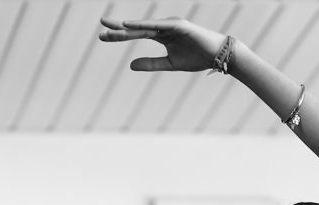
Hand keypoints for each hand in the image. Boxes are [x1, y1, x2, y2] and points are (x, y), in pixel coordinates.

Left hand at [98, 15, 226, 71]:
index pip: (136, 34)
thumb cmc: (196, 58)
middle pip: (137, 28)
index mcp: (160, 36)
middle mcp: (162, 27)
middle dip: (119, 28)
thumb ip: (150, 64)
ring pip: (145, 27)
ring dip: (129, 27)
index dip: (120, 35)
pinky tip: (131, 25)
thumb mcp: (169, 64)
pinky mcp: (179, 26)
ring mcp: (170, 25)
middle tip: (101, 27)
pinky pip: (158, 26)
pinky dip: (144, 25)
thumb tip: (130, 66)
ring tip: (113, 27)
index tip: (104, 36)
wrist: (217, 55)